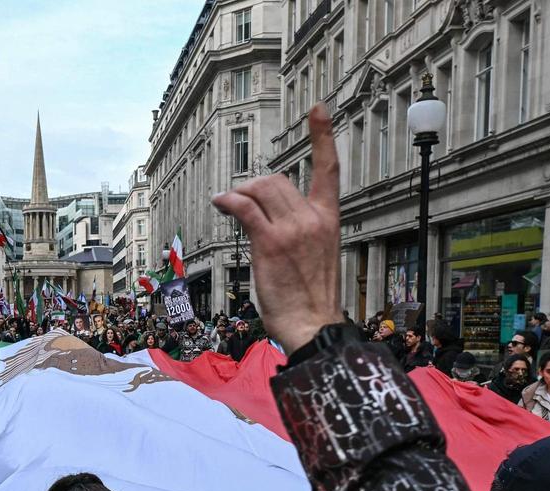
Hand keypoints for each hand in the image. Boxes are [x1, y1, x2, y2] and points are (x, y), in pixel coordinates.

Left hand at [212, 104, 343, 353]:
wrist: (313, 324)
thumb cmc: (311, 299)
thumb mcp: (315, 256)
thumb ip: (300, 232)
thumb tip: (271, 223)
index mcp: (328, 219)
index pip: (329, 169)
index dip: (323, 136)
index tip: (318, 108)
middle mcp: (313, 218)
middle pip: (277, 180)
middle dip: (252, 187)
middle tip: (239, 203)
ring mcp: (293, 229)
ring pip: (259, 189)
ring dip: (238, 193)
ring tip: (228, 205)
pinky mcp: (270, 242)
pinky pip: (245, 208)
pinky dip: (228, 201)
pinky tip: (220, 203)